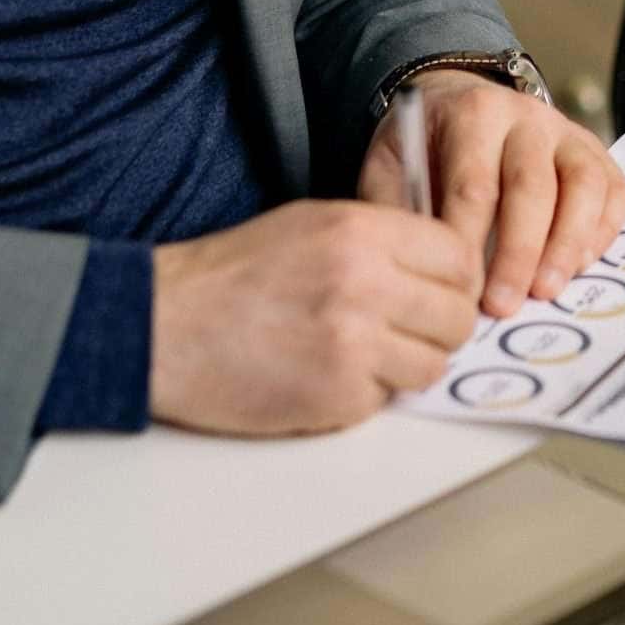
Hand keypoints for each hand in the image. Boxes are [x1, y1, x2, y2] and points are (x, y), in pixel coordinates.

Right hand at [150, 199, 480, 434]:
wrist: (164, 324)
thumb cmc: (231, 273)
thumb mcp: (312, 223)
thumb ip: (381, 239)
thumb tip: (439, 264)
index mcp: (362, 233)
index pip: (460, 258)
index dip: (458, 279)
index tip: (445, 290)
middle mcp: (365, 285)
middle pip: (457, 317)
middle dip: (441, 328)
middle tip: (411, 330)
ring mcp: (352, 345)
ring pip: (431, 367)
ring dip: (408, 366)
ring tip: (367, 354)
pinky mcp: (334, 397)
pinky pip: (384, 400)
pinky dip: (365, 395)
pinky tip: (328, 374)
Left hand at [357, 75, 624, 319]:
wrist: (458, 100)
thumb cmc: (425, 147)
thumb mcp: (393, 164)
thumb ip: (402, 210)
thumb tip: (419, 271)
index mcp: (472, 114)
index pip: (474, 184)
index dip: (469, 243)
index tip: (459, 291)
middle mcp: (525, 115)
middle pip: (531, 186)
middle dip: (519, 253)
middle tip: (503, 306)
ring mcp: (566, 132)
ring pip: (583, 184)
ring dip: (567, 244)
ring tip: (546, 291)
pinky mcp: (594, 151)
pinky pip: (613, 189)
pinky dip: (603, 230)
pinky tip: (581, 267)